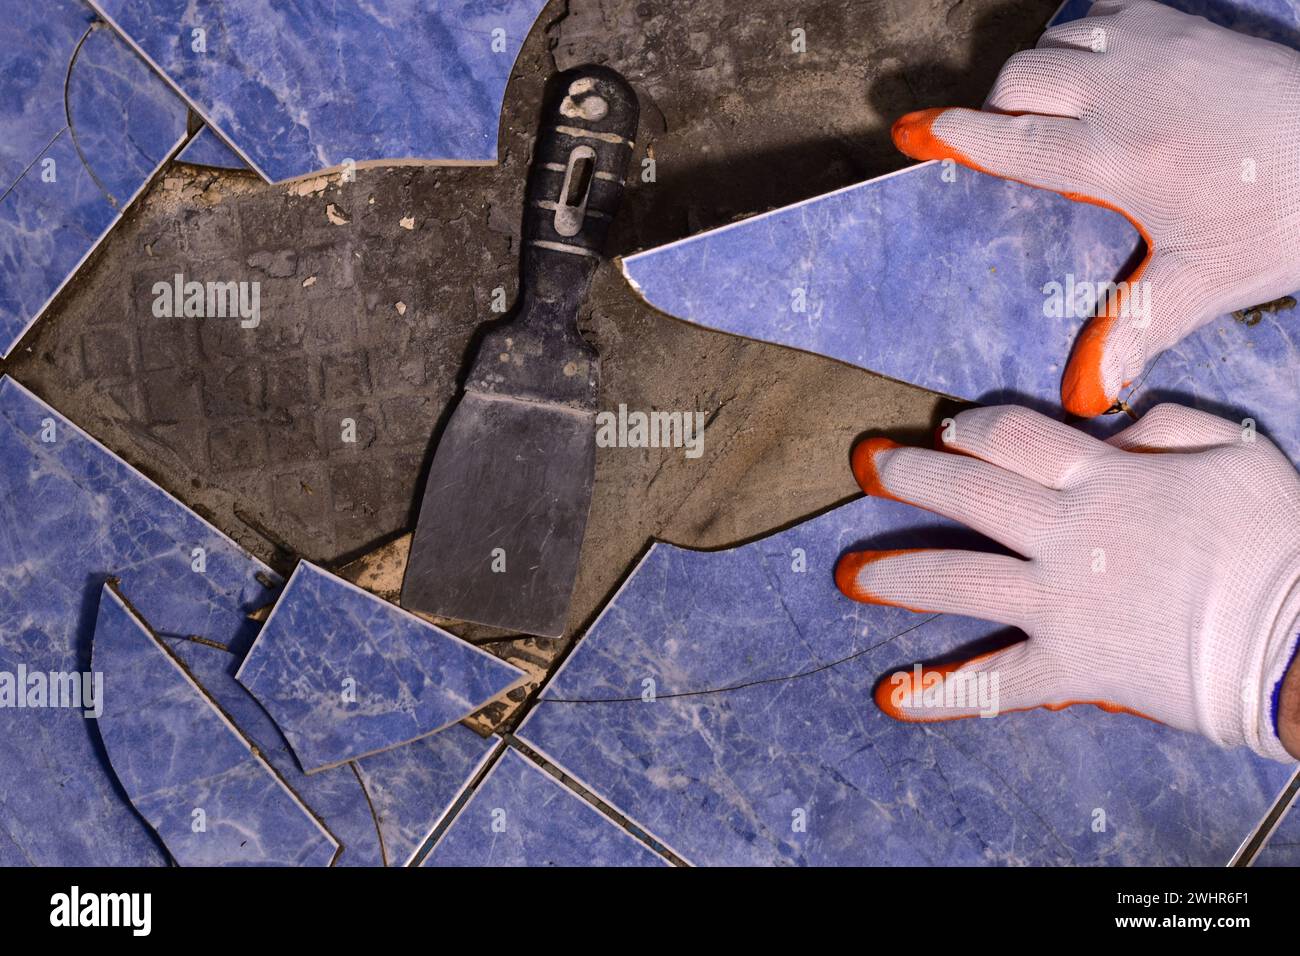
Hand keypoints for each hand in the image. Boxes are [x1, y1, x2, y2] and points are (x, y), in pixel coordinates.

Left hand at [834, 404, 1299, 760]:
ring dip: (897, 576)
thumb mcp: (1235, 452)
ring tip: (847, 576)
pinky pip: (997, 683)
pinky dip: (943, 692)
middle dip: (910, 476)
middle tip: (864, 466)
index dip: (974, 430)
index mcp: (1105, 477)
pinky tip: (892, 696)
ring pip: (960, 581)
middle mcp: (1068, 535)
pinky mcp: (1072, 667)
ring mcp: (1062, 603)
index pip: (1015, 439)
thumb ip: (1164, 426)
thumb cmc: (1278, 540)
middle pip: (969, 496)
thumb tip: (1108, 423)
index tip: (947, 431)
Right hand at [892, 0, 1299, 416]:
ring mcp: (1156, 51)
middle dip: (998, 106)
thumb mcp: (1206, 281)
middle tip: (1008, 139)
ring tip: (1053, 109)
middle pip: (1020, 79)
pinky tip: (1103, 73)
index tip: (914, 129)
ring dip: (1039, 72)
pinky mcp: (1184, 26)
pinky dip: (1084, 39)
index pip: (1011, 139)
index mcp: (1116, 157)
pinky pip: (1104, 15)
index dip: (955, 134)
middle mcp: (1125, 93)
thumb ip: (1135, 327)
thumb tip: (1086, 394)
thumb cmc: (1283, 215)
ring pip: (1057, 42)